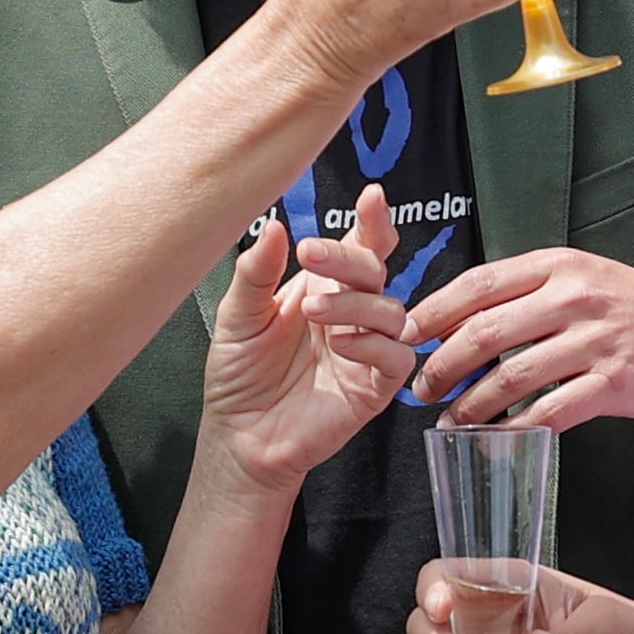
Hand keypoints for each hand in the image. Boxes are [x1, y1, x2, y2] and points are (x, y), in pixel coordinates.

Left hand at [199, 183, 419, 493]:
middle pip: (376, 271)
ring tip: (314, 313)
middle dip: (350, 257)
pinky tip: (341, 345)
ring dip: (356, 303)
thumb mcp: (237, 316)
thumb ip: (256, 273)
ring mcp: (364, 350)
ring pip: (392, 311)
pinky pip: (397, 358)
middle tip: (313, 256)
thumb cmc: (238, 376)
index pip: (359, 248)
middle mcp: (349, 315)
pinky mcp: (373, 388)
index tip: (371, 198)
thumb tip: (276, 227)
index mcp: (321, 288)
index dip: (373, 221)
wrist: (236, 435)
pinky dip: (373, 346)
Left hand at [409, 252, 633, 429]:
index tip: (406, 335)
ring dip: (471, 405)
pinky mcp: (612, 384)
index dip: (434, 312)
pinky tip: (495, 438)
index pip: (479, 284)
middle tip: (421, 389)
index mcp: (557, 266)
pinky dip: (516, 430)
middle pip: (486, 332)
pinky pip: (550, 412)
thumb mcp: (579, 277)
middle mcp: (573, 299)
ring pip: (512, 377)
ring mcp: (594, 342)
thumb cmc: (628, 306)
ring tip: (450, 420)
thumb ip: (525, 292)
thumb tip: (456, 319)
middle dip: (443, 365)